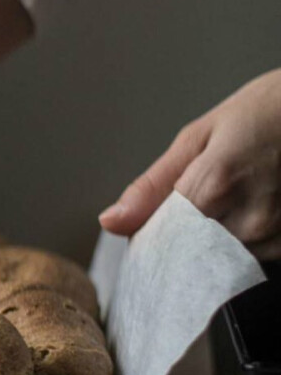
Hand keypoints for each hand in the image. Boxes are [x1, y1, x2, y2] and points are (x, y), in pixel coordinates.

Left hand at [99, 69, 280, 257]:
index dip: (149, 238)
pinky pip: (249, 259)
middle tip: (201, 200)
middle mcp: (248, 222)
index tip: (149, 228)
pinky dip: (239, 241)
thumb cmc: (267, 112)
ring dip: (211, 241)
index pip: (159, 243)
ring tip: (234, 195)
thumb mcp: (200, 136)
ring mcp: (275, 239)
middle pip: (187, 256)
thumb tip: (111, 222)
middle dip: (179, 240)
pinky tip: (252, 206)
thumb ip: (152, 186)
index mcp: (215, 186)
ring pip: (217, 262)